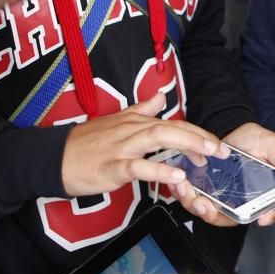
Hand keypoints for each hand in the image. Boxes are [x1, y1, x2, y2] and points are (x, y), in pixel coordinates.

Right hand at [61, 91, 228, 196]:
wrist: (53, 158)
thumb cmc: (85, 143)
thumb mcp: (115, 121)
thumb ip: (141, 109)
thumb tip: (160, 98)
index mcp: (134, 121)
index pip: (173, 123)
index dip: (197, 132)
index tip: (216, 143)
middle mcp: (131, 130)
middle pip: (171, 128)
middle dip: (199, 137)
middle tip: (221, 150)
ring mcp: (122, 148)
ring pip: (158, 139)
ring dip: (186, 144)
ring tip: (207, 155)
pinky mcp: (112, 167)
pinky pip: (139, 167)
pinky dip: (158, 171)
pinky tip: (176, 176)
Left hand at [175, 122, 274, 227]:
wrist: (234, 131)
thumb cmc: (255, 140)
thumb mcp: (271, 143)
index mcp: (266, 193)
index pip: (271, 211)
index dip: (268, 216)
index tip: (262, 218)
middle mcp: (245, 202)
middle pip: (234, 218)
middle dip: (216, 215)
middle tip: (204, 205)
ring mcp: (226, 199)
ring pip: (212, 213)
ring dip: (196, 206)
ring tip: (187, 192)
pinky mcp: (209, 192)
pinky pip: (197, 201)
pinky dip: (186, 196)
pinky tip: (180, 185)